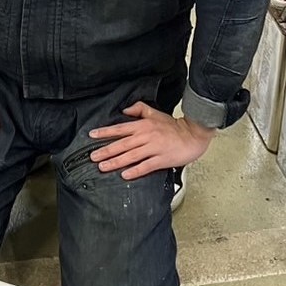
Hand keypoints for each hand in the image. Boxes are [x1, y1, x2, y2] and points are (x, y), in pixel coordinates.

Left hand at [89, 103, 215, 180]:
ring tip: (103, 167)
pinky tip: (125, 175)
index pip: (120, 128)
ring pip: (131, 156)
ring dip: (116, 162)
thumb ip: (139, 109)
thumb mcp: (155, 113)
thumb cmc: (174, 126)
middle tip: (93, 157)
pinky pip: (146, 166)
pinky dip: (135, 171)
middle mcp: (146, 136)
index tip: (92, 136)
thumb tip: (124, 110)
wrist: (193, 135)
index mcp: (143, 125)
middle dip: (106, 151)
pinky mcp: (162, 159)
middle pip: (122, 144)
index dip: (105, 132)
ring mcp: (154, 148)